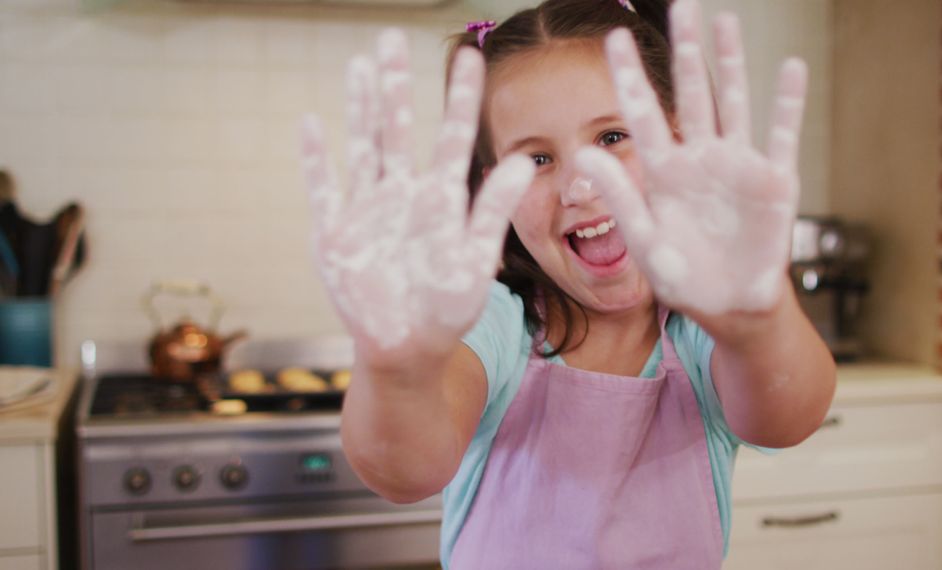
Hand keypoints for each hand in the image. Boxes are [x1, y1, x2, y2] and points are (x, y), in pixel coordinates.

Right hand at [300, 30, 533, 363]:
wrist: (406, 348)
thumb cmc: (448, 308)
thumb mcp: (476, 259)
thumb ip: (493, 210)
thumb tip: (527, 162)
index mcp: (441, 198)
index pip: (453, 135)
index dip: (461, 97)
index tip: (471, 56)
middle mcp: (403, 195)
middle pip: (398, 127)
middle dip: (396, 83)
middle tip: (393, 37)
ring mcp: (367, 210)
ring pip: (362, 146)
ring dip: (359, 107)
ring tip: (360, 64)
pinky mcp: (335, 233)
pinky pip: (323, 188)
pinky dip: (316, 158)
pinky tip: (311, 123)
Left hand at [576, 0, 806, 317]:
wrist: (731, 308)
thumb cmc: (684, 279)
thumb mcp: (645, 242)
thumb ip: (619, 197)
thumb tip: (582, 155)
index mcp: (662, 173)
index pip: (641, 114)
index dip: (629, 75)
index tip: (612, 37)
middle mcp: (699, 159)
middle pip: (691, 92)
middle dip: (685, 48)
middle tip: (682, 3)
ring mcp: (737, 166)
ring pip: (733, 102)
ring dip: (731, 62)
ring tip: (725, 20)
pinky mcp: (774, 181)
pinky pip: (782, 134)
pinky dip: (787, 103)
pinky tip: (790, 68)